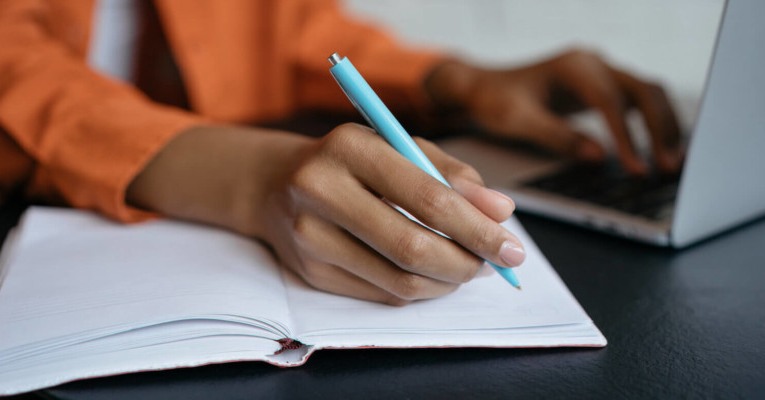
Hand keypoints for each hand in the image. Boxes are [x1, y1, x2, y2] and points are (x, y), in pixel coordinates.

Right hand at [127, 124, 522, 304]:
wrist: (275, 183)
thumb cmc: (351, 160)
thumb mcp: (400, 146)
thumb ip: (452, 173)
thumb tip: (501, 211)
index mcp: (350, 147)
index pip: (427, 197)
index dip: (477, 228)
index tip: (512, 246)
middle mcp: (321, 190)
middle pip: (412, 246)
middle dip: (467, 263)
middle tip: (495, 265)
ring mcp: (308, 236)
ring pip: (398, 279)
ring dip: (447, 282)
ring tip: (468, 267)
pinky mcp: (309, 272)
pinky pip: (381, 294)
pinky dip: (420, 290)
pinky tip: (434, 275)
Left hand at [425, 49, 682, 173]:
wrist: (483, 88)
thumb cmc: (494, 100)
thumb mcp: (517, 120)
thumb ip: (556, 136)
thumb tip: (597, 156)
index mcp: (573, 66)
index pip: (610, 100)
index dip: (626, 135)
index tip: (635, 166)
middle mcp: (593, 63)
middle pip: (644, 90)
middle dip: (661, 128)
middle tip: (669, 166)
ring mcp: (601, 73)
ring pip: (648, 93)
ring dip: (665, 126)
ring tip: (673, 162)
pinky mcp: (603, 88)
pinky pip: (639, 102)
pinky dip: (654, 124)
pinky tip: (660, 150)